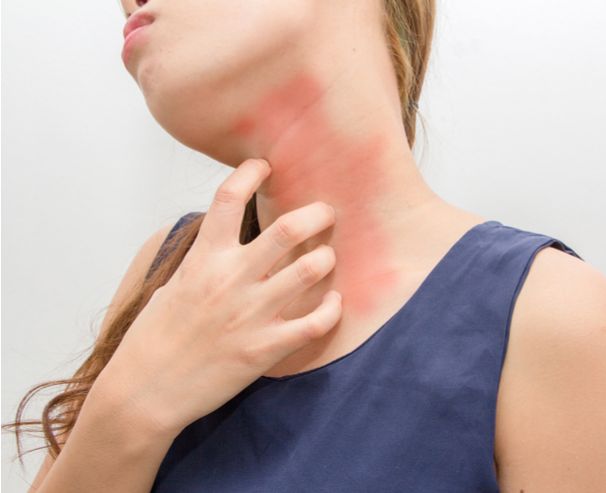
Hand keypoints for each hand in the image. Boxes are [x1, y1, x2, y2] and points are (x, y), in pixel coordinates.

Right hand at [95, 158, 341, 438]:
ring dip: (327, 258)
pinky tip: (332, 303)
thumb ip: (203, 261)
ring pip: (311, 268)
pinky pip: (316, 321)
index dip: (250, 172)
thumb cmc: (154, 338)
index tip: (265, 165)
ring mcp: (251, 313)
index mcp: (204, 259)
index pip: (228, 198)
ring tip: (327, 259)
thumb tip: (222, 243)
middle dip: (317, 214)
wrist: (145, 392)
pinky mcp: (265, 348)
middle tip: (326, 213)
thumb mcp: (173, 286)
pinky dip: (332, 308)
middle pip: (288, 228)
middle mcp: (231, 279)